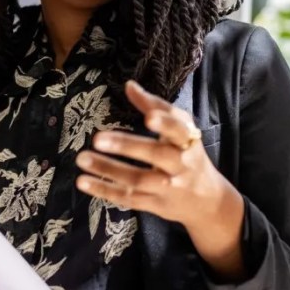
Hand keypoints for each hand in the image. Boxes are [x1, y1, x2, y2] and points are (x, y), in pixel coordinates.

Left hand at [75, 80, 239, 235]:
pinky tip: (83, 181)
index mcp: (188, 141)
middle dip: (126, 146)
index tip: (148, 117)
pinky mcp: (155, 204)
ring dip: (108, 169)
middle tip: (97, 138)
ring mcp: (167, 188)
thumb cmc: (189, 155)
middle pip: (155, 155)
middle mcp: (180, 165)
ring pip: (137, 179)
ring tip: (82, 158)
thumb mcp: (181, 130)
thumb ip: (156, 107)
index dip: (165, 124)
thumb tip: (129, 85)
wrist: (207, 200)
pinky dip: (105, 190)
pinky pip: (128, 198)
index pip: (178, 130)